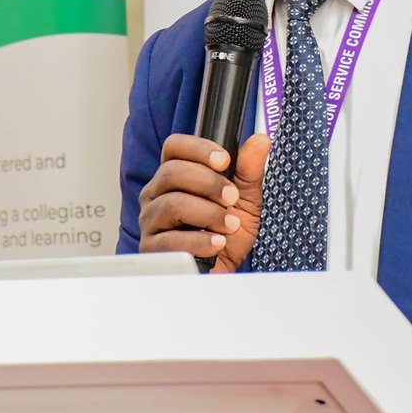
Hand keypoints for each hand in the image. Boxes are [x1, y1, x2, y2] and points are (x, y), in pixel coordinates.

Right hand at [137, 132, 268, 272]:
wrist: (224, 271)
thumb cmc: (228, 233)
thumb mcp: (246, 199)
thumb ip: (250, 170)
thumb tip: (260, 141)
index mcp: (175, 176)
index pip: (174, 147)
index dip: (198, 148)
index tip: (224, 160)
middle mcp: (157, 194)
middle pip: (171, 172)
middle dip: (208, 183)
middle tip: (232, 198)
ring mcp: (150, 220)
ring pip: (171, 204)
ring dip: (207, 213)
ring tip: (229, 225)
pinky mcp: (151, 248)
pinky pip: (169, 239)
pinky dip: (198, 241)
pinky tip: (217, 243)